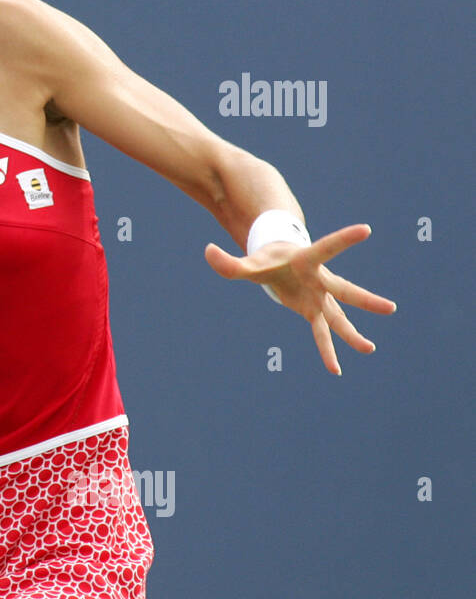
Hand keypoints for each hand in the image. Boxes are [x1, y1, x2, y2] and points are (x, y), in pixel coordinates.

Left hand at [204, 223, 396, 375]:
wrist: (279, 260)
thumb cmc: (266, 258)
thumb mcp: (247, 262)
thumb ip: (228, 261)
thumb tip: (208, 252)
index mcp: (307, 260)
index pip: (327, 248)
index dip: (344, 239)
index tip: (367, 229)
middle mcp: (320, 280)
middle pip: (345, 291)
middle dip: (365, 300)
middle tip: (390, 308)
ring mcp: (320, 297)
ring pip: (339, 317)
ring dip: (352, 334)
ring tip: (369, 350)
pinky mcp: (315, 310)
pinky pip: (323, 333)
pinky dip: (328, 350)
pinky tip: (336, 369)